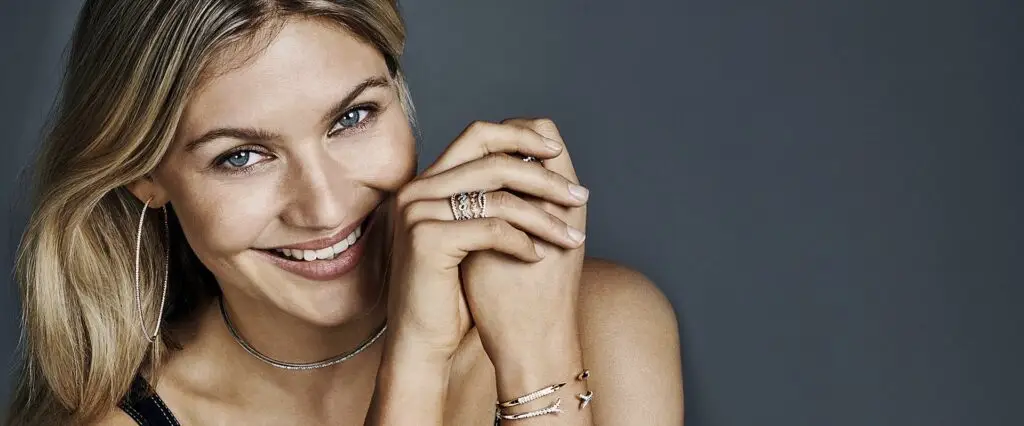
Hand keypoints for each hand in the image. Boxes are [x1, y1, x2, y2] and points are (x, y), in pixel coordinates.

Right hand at [385, 120, 587, 359]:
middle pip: (494, 159)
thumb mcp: (473, 234)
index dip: (521, 136)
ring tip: (571, 237)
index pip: (478, 134)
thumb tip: (537, 160)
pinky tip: (538, 256)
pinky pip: (492, 229)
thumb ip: (489, 197)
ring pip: (500, 197)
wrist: (423, 338)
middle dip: (545, 178)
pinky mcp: (427, 239)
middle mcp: (418, 189)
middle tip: (579, 197)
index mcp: (428, 181)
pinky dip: (523, 241)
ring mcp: (418, 212)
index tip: (556, 154)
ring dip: (545, 218)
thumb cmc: (452, 290)